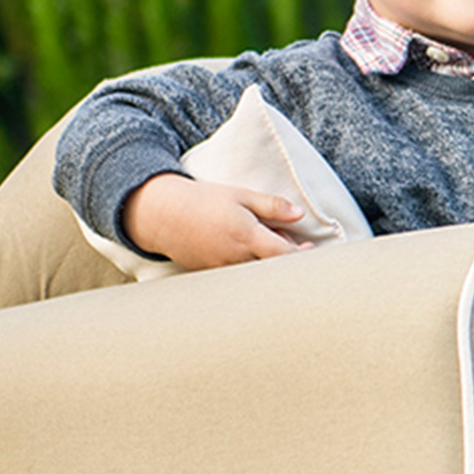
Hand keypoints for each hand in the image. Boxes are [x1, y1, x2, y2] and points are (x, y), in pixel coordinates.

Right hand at [120, 173, 308, 269]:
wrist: (163, 214)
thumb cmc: (204, 200)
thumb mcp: (240, 195)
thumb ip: (272, 206)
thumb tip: (300, 214)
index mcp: (247, 235)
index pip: (283, 255)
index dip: (301, 255)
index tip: (309, 248)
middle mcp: (236, 258)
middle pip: (273, 271)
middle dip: (287, 263)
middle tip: (294, 248)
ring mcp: (224, 270)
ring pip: (257, 277)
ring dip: (268, 266)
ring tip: (267, 246)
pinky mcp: (214, 276)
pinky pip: (240, 278)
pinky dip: (250, 270)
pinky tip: (249, 255)